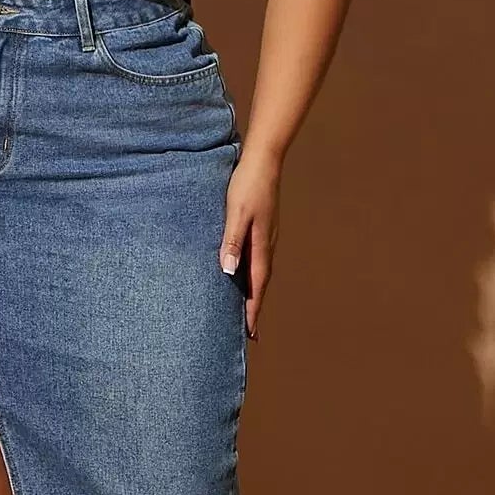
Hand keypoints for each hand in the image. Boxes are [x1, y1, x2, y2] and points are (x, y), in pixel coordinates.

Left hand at [219, 151, 281, 339]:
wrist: (262, 160)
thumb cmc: (247, 185)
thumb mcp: (236, 213)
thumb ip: (232, 241)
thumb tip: (228, 271)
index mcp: (261, 247)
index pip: (257, 288)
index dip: (252, 311)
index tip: (249, 335)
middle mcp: (265, 246)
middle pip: (259, 285)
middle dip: (252, 309)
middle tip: (246, 333)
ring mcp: (264, 238)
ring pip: (257, 273)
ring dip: (250, 293)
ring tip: (241, 310)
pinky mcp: (259, 229)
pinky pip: (254, 259)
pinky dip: (248, 275)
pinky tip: (238, 275)